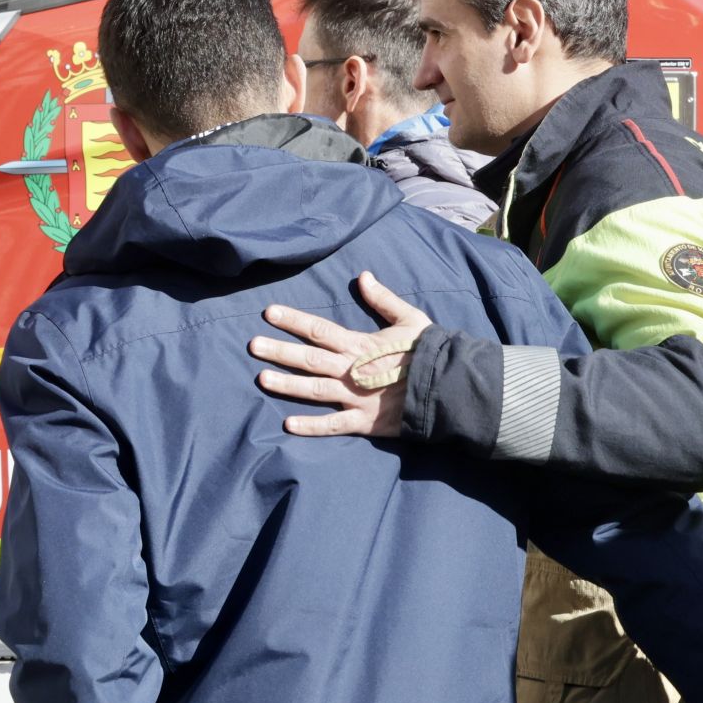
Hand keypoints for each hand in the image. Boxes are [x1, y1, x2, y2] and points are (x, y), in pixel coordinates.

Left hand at [248, 272, 432, 437]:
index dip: (293, 320)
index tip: (268, 313)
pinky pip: (333, 425)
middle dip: (279, 351)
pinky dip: (311, 426)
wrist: (450, 387)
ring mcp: (356, 397)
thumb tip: (363, 276)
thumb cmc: (430, 352)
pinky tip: (287, 425)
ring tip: (261, 378)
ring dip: (287, 385)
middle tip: (253, 345)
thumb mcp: (410, 318)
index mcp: (360, 344)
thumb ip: (383, 299)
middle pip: (309, 359)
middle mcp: (352, 370)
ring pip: (315, 390)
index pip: (319, 330)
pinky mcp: (365, 421)